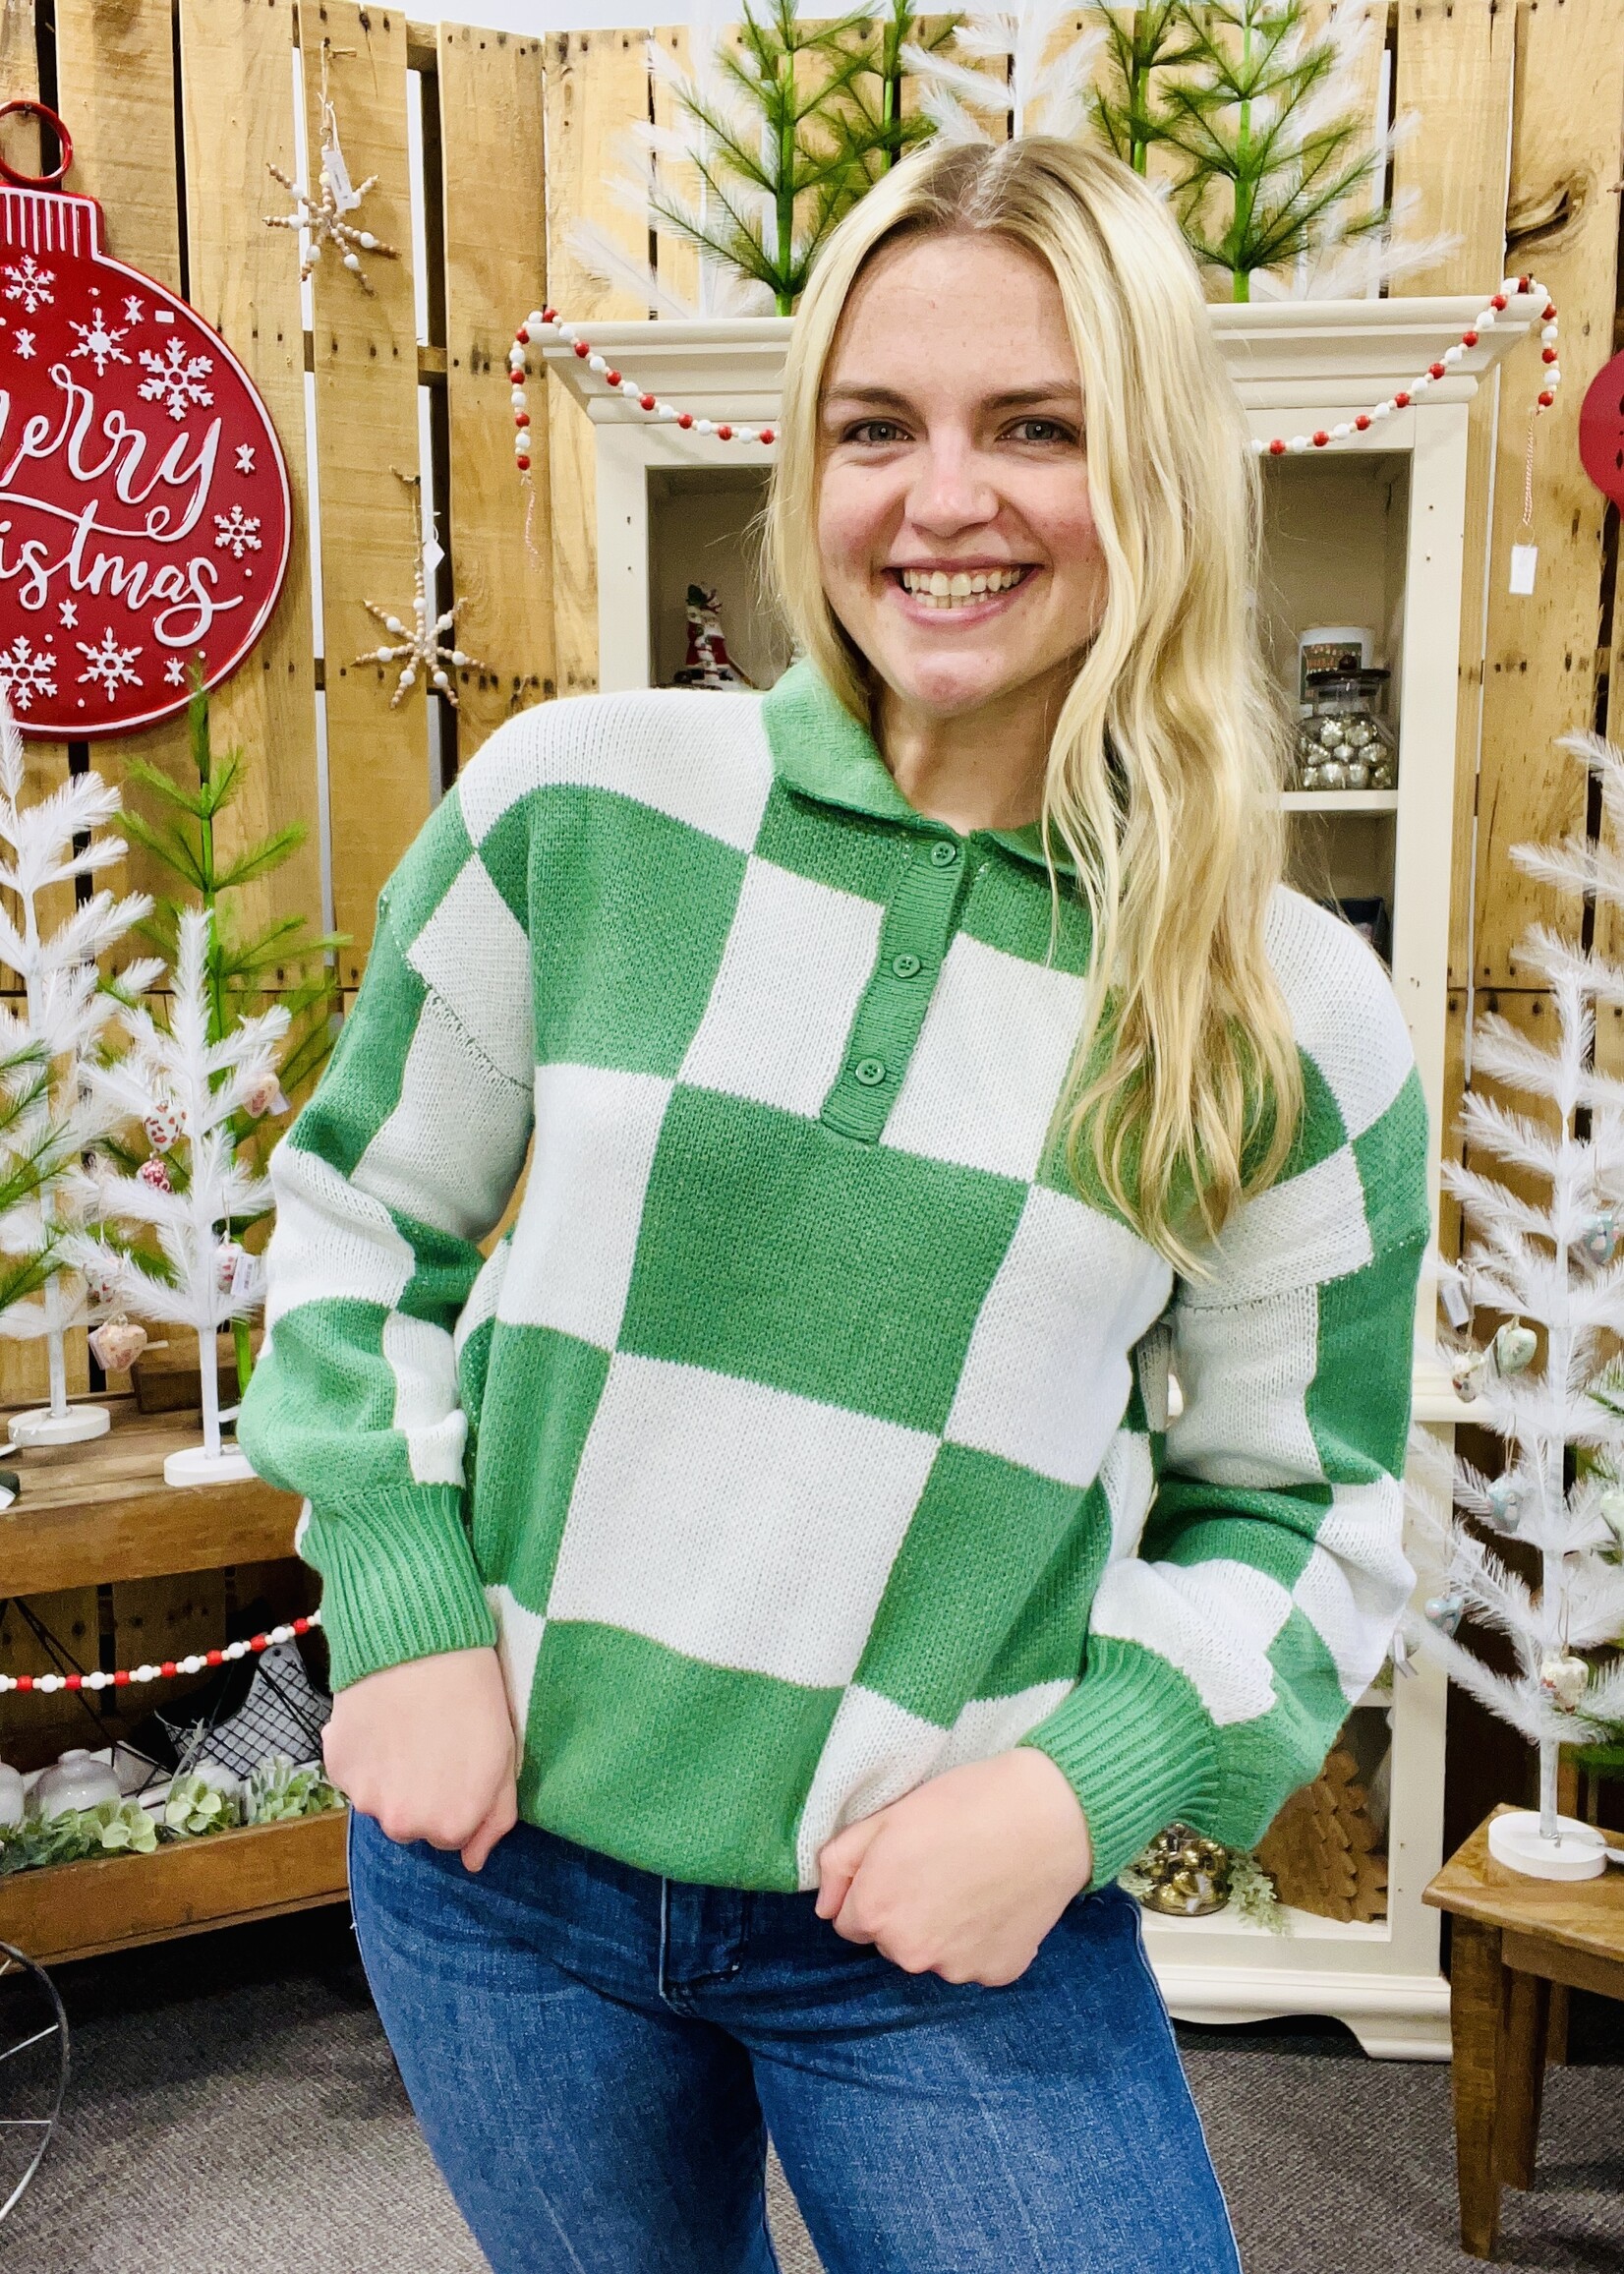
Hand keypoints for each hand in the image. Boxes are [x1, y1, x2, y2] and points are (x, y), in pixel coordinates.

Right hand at [322, 1645, 518, 1872]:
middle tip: (433, 1743)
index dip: (458, 1796)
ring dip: (390, 1776)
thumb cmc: (474, 1699)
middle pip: (412, 1821)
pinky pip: (353, 1774)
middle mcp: (403, 1825)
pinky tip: (381, 1720)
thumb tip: (474, 1861)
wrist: (422, 1647)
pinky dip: (363, 1755)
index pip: (451, 1834)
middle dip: (422, 1793)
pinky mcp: (338, 1768)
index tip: (461, 1762)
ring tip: (407, 1728)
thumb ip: (494, 1820)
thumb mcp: (505, 1759)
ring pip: (380, 1800)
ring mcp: (365, 1799)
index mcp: (450, 1826)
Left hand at [814, 1747, 1092, 1986]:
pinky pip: (975, 1961)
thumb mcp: (889, 1815)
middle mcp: (910, 1952)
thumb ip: (841, 1861)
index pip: (850, 1922)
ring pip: (933, 1954)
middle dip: (905, 1911)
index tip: (902, 1863)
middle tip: (940, 1865)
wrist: (1048, 1815)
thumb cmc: (965, 1804)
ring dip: (942, 1929)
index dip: (874, 1889)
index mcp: (877, 1911)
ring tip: (972, 1879)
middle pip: (891, 1941)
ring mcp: (956, 1969)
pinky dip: (981, 1939)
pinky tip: (997, 1899)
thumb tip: (825, 1906)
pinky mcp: (997, 1973)